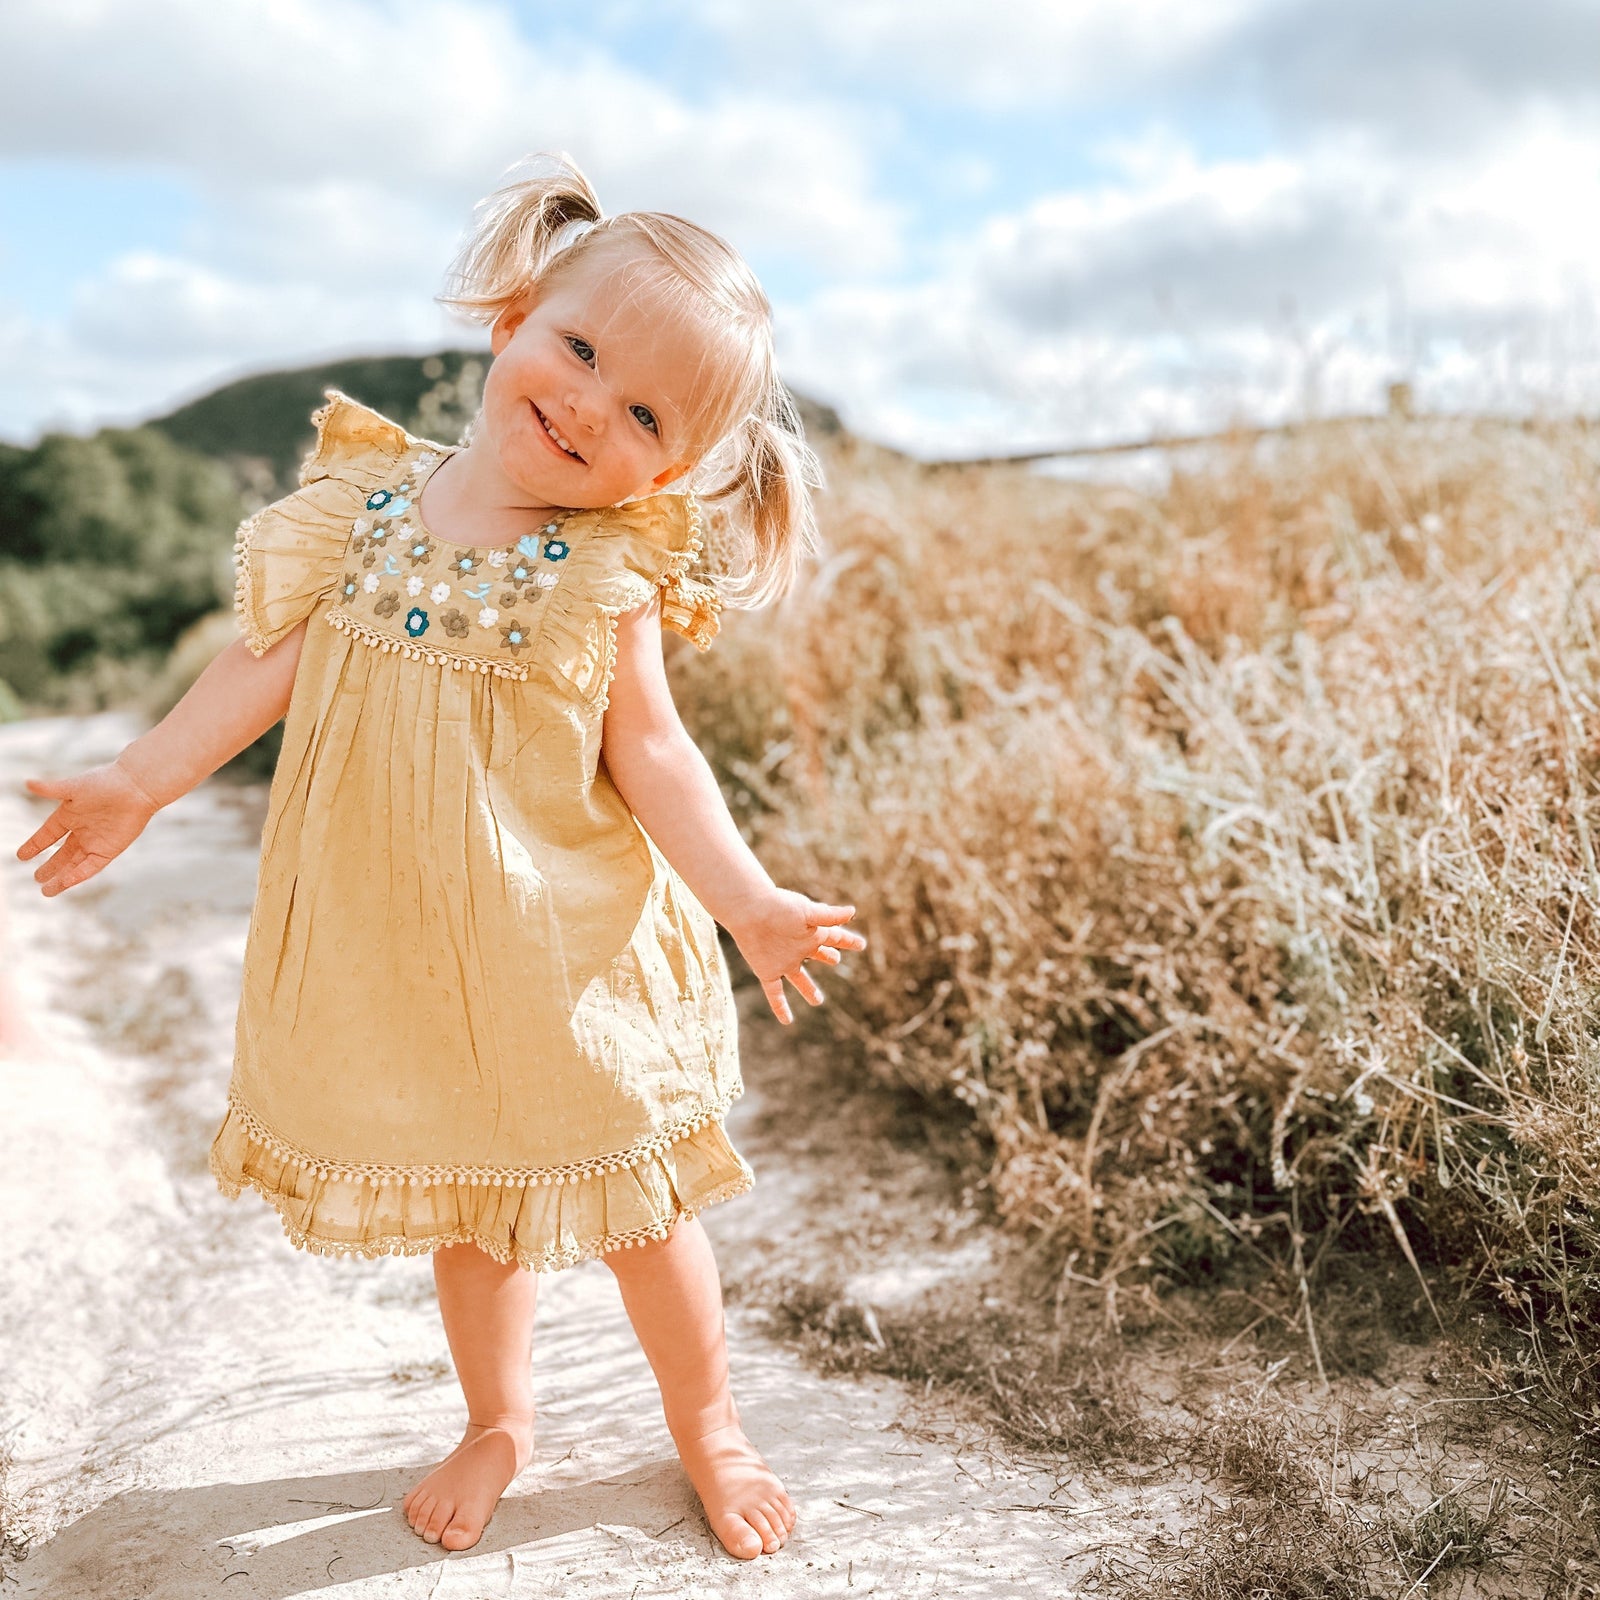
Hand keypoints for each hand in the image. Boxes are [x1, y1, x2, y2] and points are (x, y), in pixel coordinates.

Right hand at [14, 760, 161, 896]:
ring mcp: (96, 841)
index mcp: (70, 815)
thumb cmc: (106, 782)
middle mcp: (82, 830)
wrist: (137, 787)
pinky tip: (65, 883)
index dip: (35, 845)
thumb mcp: (74, 787)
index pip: (48, 835)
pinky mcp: (110, 849)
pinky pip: (91, 866)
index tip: (21, 856)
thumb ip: (50, 789)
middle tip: (37, 879)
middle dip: (51, 867)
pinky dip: (78, 874)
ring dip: (61, 877)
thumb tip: (27, 783)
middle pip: (62, 854)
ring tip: (46, 891)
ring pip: (75, 864)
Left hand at [725, 888, 866, 1024]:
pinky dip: (780, 1007)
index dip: (848, 941)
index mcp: (812, 932)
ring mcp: (784, 961)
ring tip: (817, 1000)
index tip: (861, 944)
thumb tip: (852, 912)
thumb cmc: (780, 907)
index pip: (836, 938)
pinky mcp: (768, 971)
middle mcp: (799, 947)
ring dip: (808, 989)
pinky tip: (786, 1021)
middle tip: (836, 959)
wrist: (750, 911)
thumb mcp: (808, 913)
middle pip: (818, 954)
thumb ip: (830, 916)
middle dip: (828, 956)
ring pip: (799, 979)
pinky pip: (775, 993)